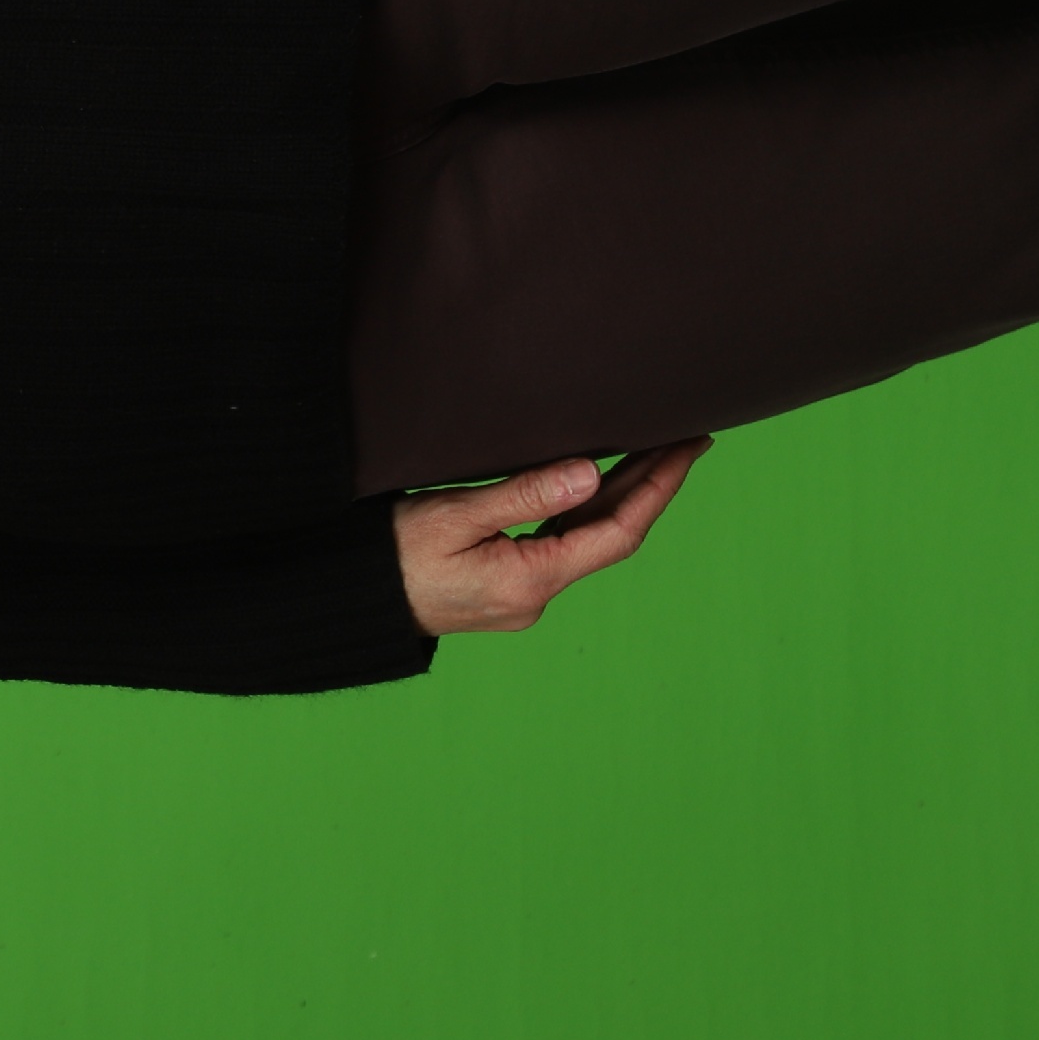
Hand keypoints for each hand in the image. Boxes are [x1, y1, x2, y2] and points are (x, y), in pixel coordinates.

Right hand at [394, 439, 710, 635]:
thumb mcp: (453, 516)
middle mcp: (535, 595)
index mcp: (531, 581)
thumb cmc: (389, 554)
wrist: (349, 601)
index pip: (617, 530)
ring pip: (586, 540)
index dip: (659, 486)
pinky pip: (559, 544)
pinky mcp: (504, 587)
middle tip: (685, 438)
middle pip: (609, 535)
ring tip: (651, 451)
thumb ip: (524, 495)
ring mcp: (521, 595)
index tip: (689, 447)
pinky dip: (584, 510)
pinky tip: (593, 484)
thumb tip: (591, 474)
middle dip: (650, 485)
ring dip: (620, 497)